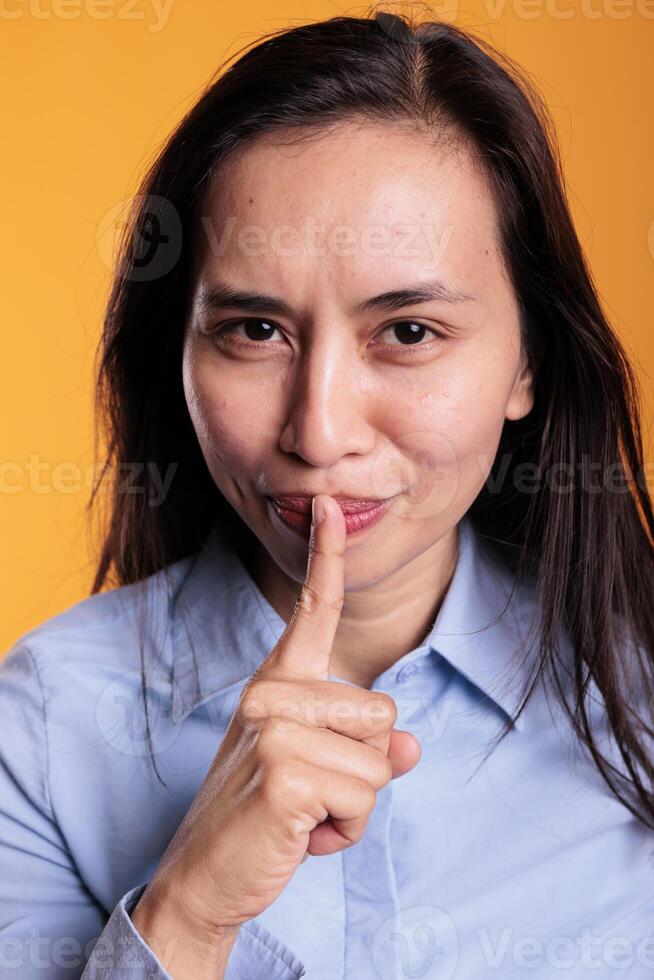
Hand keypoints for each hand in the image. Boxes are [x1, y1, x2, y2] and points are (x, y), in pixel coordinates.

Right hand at [132, 494, 420, 951]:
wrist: (205, 878)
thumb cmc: (261, 818)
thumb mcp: (316, 772)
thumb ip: (365, 750)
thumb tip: (412, 746)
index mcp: (278, 682)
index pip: (312, 611)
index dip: (325, 557)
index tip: (326, 505)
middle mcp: (273, 693)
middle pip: (382, 712)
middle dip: (364, 768)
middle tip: (310, 794)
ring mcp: (275, 727)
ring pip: (380, 760)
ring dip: (355, 805)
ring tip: (305, 815)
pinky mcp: (284, 770)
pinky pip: (365, 796)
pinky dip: (345, 832)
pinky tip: (300, 834)